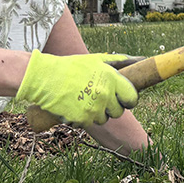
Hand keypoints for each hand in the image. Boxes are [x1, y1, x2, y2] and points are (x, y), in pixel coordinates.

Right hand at [17, 50, 138, 126]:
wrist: (44, 78)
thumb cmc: (70, 66)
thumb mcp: (95, 59)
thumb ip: (117, 60)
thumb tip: (138, 59)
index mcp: (111, 79)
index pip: (132, 98)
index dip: (129, 100)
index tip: (124, 100)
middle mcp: (105, 95)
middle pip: (118, 112)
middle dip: (111, 107)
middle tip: (100, 99)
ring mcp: (93, 108)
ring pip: (103, 119)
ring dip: (97, 113)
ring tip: (85, 100)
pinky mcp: (81, 119)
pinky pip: (89, 123)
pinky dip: (83, 118)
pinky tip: (75, 106)